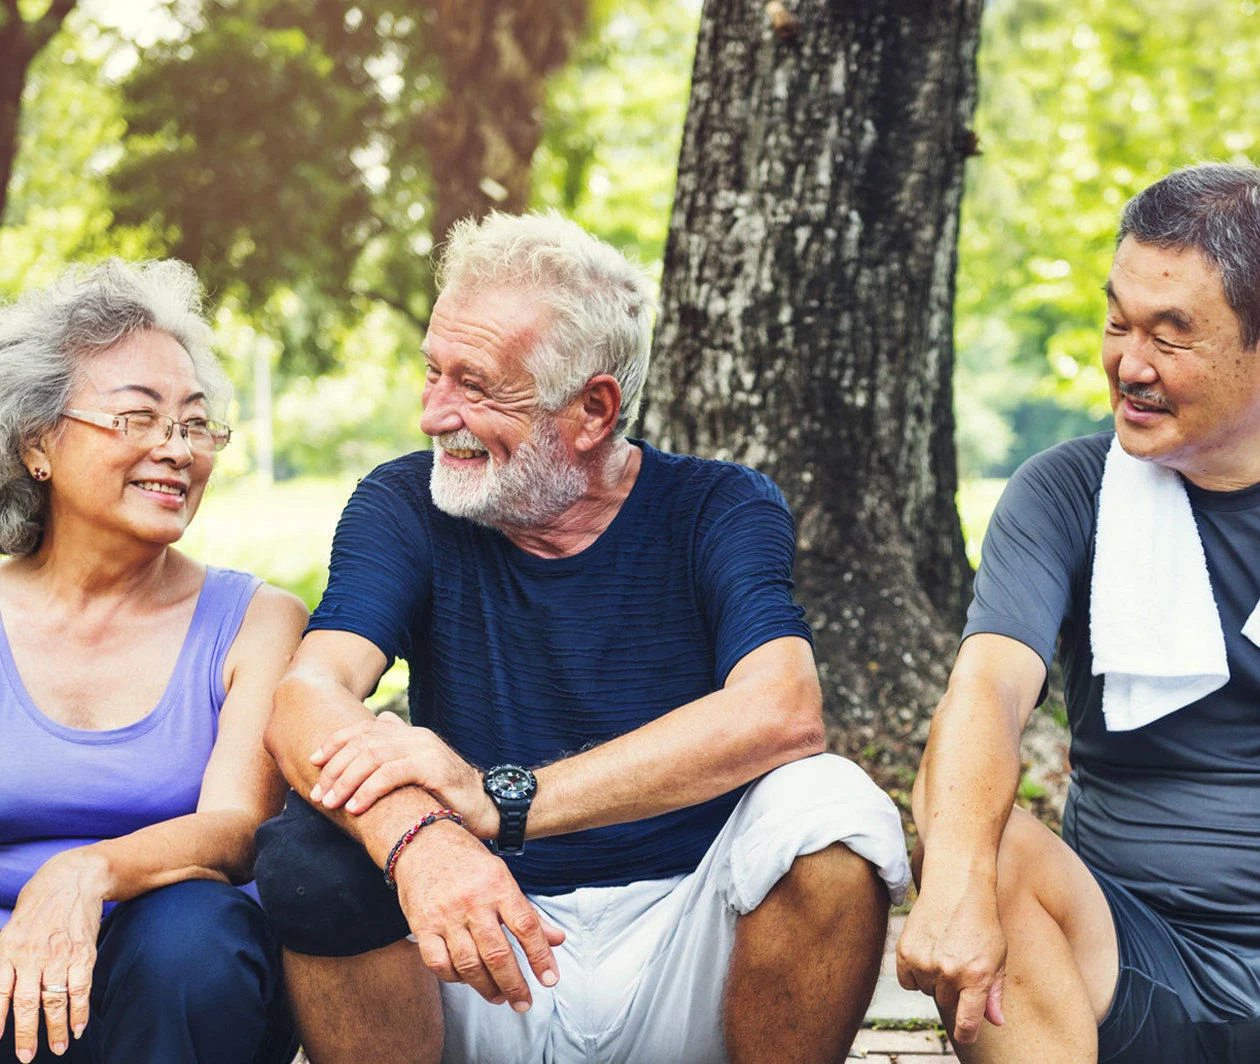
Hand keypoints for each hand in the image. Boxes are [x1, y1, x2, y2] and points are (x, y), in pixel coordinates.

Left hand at [0, 850, 106, 1059]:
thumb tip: (2, 992)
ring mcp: (59, 953)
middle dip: (27, 1034)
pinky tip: (80, 1026)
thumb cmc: (38, 905)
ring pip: (55, 999)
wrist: (74, 877)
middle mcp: (31, 954)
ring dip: (56, 1028)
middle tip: (27, 1057)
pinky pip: (81, 987)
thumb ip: (5, 959)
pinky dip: (81, 1010)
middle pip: (27, 1002)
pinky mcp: (84, 952)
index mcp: (8, 949)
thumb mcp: (11, 929)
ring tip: (60, 1048)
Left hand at [310, 713, 498, 837]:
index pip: (364, 729)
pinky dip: (369, 789)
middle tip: (319, 794)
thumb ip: (397, 753)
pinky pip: (392, 774)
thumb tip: (381, 727)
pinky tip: (356, 807)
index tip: (313, 761)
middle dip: (335, 769)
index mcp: (408, 733)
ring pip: (373, 756)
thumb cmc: (446, 795)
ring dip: (346, 781)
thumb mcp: (417, 771)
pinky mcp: (433, 767)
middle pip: (363, 743)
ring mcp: (425, 749)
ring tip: (332, 803)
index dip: (336, 743)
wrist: (485, 806)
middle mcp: (415, 735)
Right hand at [393, 821, 564, 1011]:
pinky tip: (466, 980)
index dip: (541, 956)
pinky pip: (439, 963)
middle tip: (523, 1002)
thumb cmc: (467, 862)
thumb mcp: (502, 876)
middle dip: (514, 984)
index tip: (550, 979)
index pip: (526, 927)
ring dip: (487, 988)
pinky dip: (454, 978)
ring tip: (499, 997)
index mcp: (498, 885)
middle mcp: (473, 901)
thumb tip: (558, 939)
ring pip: (469, 964)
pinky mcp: (422, 926)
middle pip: (498, 954)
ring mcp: (446, 915)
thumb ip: (529, 912)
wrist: (421, 843)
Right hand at [895, 874, 1005, 1044]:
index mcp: (976, 976)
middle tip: (958, 963)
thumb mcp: (997, 955)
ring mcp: (924, 962)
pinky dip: (914, 973)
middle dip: (952, 990)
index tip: (965, 1034)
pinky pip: (907, 981)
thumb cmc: (981, 921)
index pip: (967, 1023)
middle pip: (945, 1003)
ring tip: (943, 952)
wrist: (955, 885)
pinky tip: (926, 952)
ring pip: (926, 991)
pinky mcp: (904, 952)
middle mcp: (949, 972)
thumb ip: (995, 992)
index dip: (965, 1033)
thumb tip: (996, 1022)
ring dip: (933, 980)